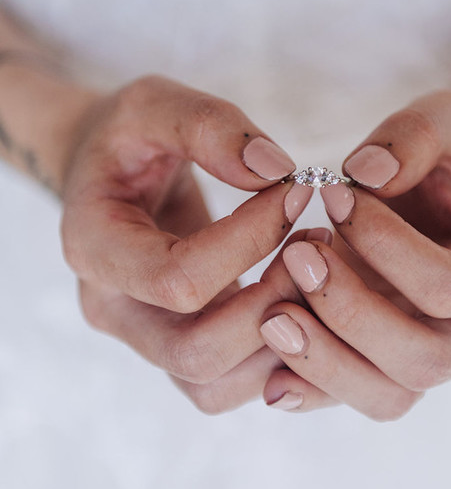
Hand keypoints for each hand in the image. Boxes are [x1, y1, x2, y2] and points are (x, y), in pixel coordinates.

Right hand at [60, 75, 313, 398]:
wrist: (110, 172)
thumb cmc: (128, 135)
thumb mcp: (154, 103)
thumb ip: (209, 125)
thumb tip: (276, 171)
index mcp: (93, 247)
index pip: (178, 279)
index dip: (250, 240)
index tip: (296, 192)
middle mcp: (111, 309)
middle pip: (196, 352)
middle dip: (273, 302)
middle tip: (318, 243)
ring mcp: (142, 338)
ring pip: (214, 386)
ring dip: (281, 340)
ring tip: (318, 270)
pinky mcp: (175, 346)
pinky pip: (227, 385)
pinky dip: (276, 357)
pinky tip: (305, 296)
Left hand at [259, 90, 450, 417]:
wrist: (419, 199)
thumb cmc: (434, 160)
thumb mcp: (439, 121)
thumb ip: (415, 135)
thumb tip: (366, 175)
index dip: (389, 247)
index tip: (332, 196)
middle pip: (424, 359)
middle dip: (352, 312)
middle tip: (295, 255)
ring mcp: (428, 358)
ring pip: (387, 397)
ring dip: (325, 360)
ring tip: (270, 315)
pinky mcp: (382, 371)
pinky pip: (349, 399)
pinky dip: (307, 390)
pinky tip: (266, 368)